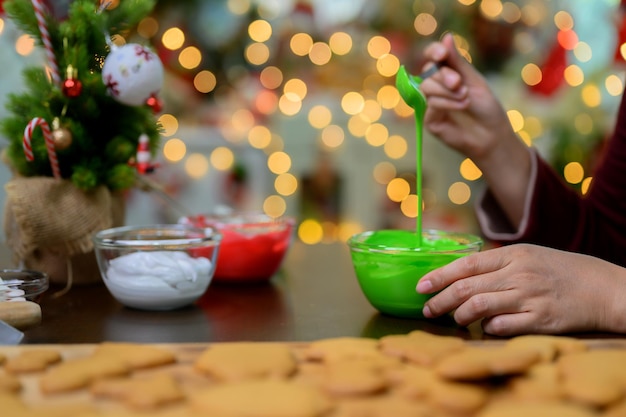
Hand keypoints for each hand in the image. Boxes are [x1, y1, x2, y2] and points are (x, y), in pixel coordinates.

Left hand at [416, 244, 625, 335]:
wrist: (603, 288)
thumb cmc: (561, 270)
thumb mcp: (529, 256)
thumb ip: (497, 263)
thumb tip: (461, 274)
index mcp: (513, 255)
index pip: (467, 264)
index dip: (440, 275)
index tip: (421, 286)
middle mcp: (518, 274)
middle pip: (467, 287)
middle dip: (441, 299)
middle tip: (428, 309)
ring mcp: (529, 297)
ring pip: (480, 307)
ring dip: (460, 315)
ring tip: (454, 320)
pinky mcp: (541, 320)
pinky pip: (503, 327)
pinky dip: (489, 328)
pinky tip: (486, 328)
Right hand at [420, 33, 532, 227]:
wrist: (492, 135)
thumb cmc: (487, 109)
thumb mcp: (474, 81)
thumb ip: (458, 62)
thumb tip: (446, 37)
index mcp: (449, 75)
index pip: (433, 57)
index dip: (434, 52)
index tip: (441, 54)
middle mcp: (438, 88)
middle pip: (428, 72)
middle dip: (444, 76)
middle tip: (460, 84)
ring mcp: (431, 104)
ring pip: (427, 87)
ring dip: (447, 91)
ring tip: (465, 99)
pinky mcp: (429, 119)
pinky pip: (430, 104)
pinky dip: (447, 103)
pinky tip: (462, 107)